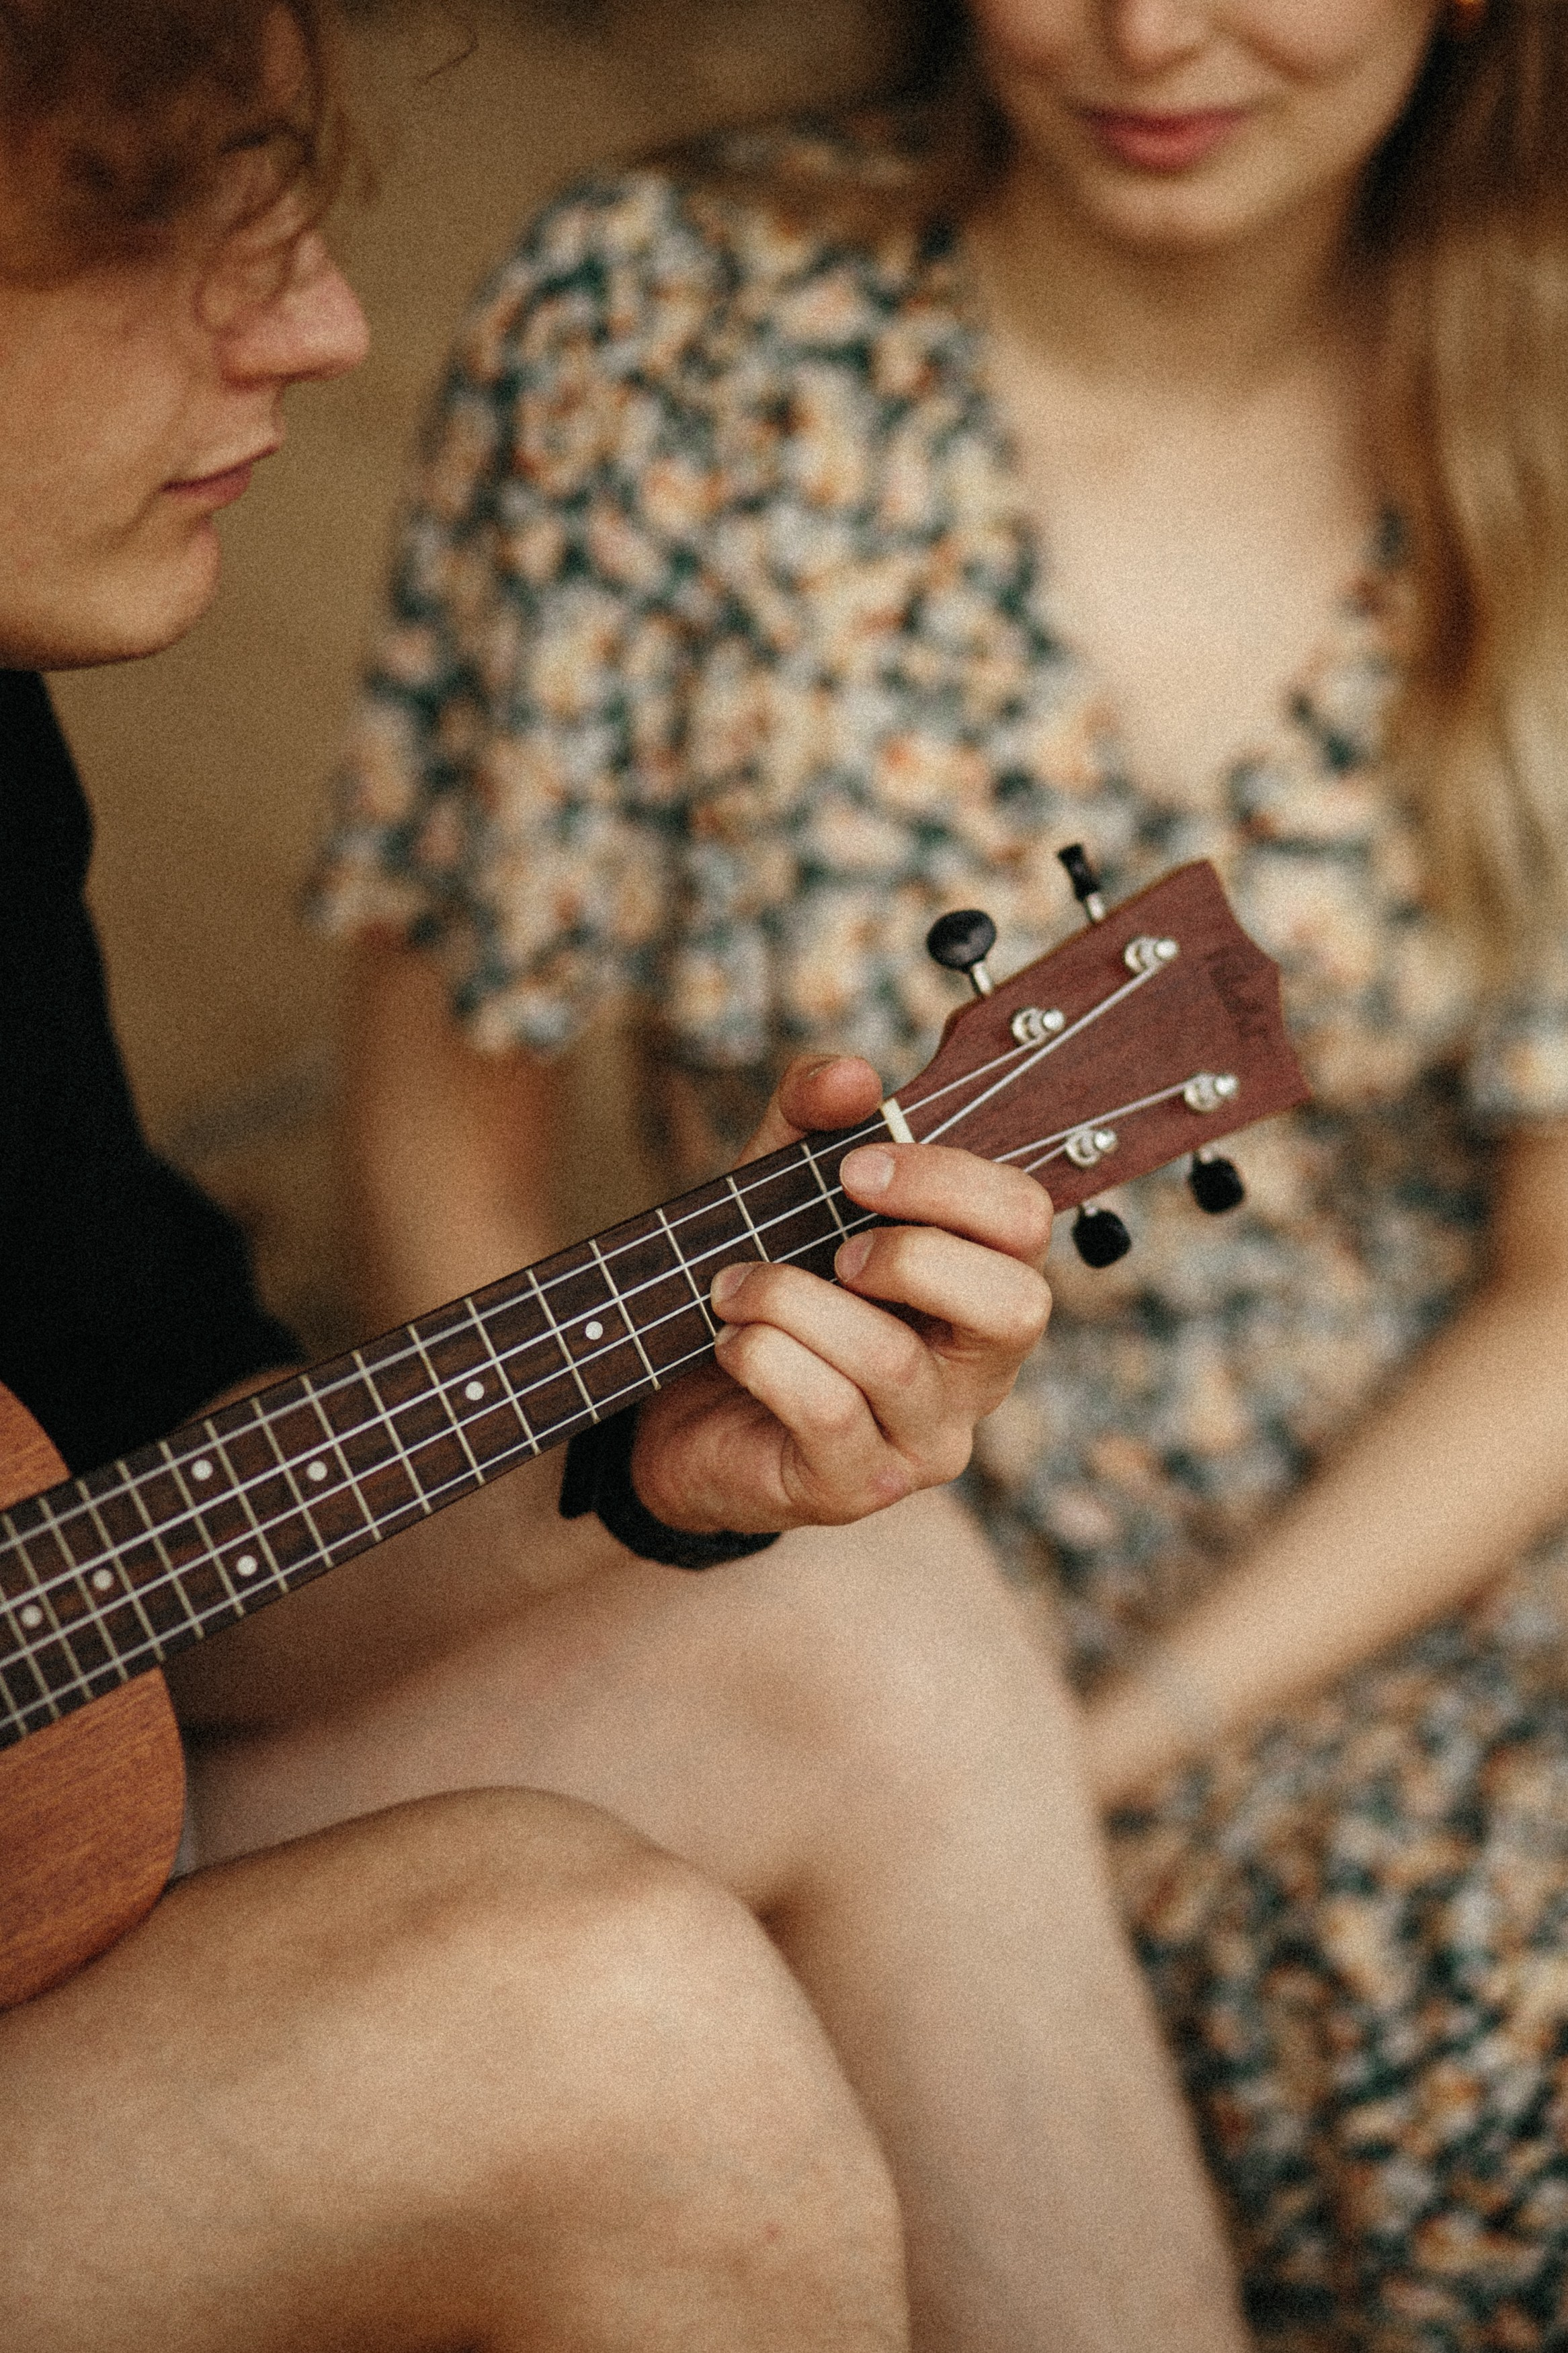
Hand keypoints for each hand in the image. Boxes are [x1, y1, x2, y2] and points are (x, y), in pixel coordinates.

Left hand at [630, 1055, 1051, 1534]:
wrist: (678, 1410)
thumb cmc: (763, 1292)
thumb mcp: (779, 1184)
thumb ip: (812, 1116)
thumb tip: (852, 1076)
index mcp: (978, 1286)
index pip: (1026, 1223)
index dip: (949, 1180)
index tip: (858, 1166)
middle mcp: (975, 1371)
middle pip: (1016, 1307)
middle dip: (912, 1254)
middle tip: (833, 1245)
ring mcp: (924, 1440)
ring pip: (891, 1360)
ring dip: (792, 1301)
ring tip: (734, 1288)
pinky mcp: (858, 1487)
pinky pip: (826, 1411)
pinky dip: (763, 1356)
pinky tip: (730, 1341)